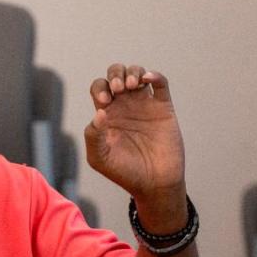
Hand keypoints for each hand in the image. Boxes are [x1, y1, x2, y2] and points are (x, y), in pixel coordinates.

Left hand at [84, 64, 185, 201]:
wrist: (153, 183)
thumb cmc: (124, 172)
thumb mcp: (100, 158)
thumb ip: (93, 136)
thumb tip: (99, 112)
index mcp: (106, 114)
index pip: (99, 88)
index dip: (100, 88)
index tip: (104, 102)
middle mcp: (124, 106)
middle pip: (116, 75)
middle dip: (115, 74)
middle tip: (118, 89)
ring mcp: (144, 106)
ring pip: (138, 74)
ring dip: (133, 72)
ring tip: (130, 86)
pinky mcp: (163, 109)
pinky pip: (161, 84)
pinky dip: (155, 76)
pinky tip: (148, 79)